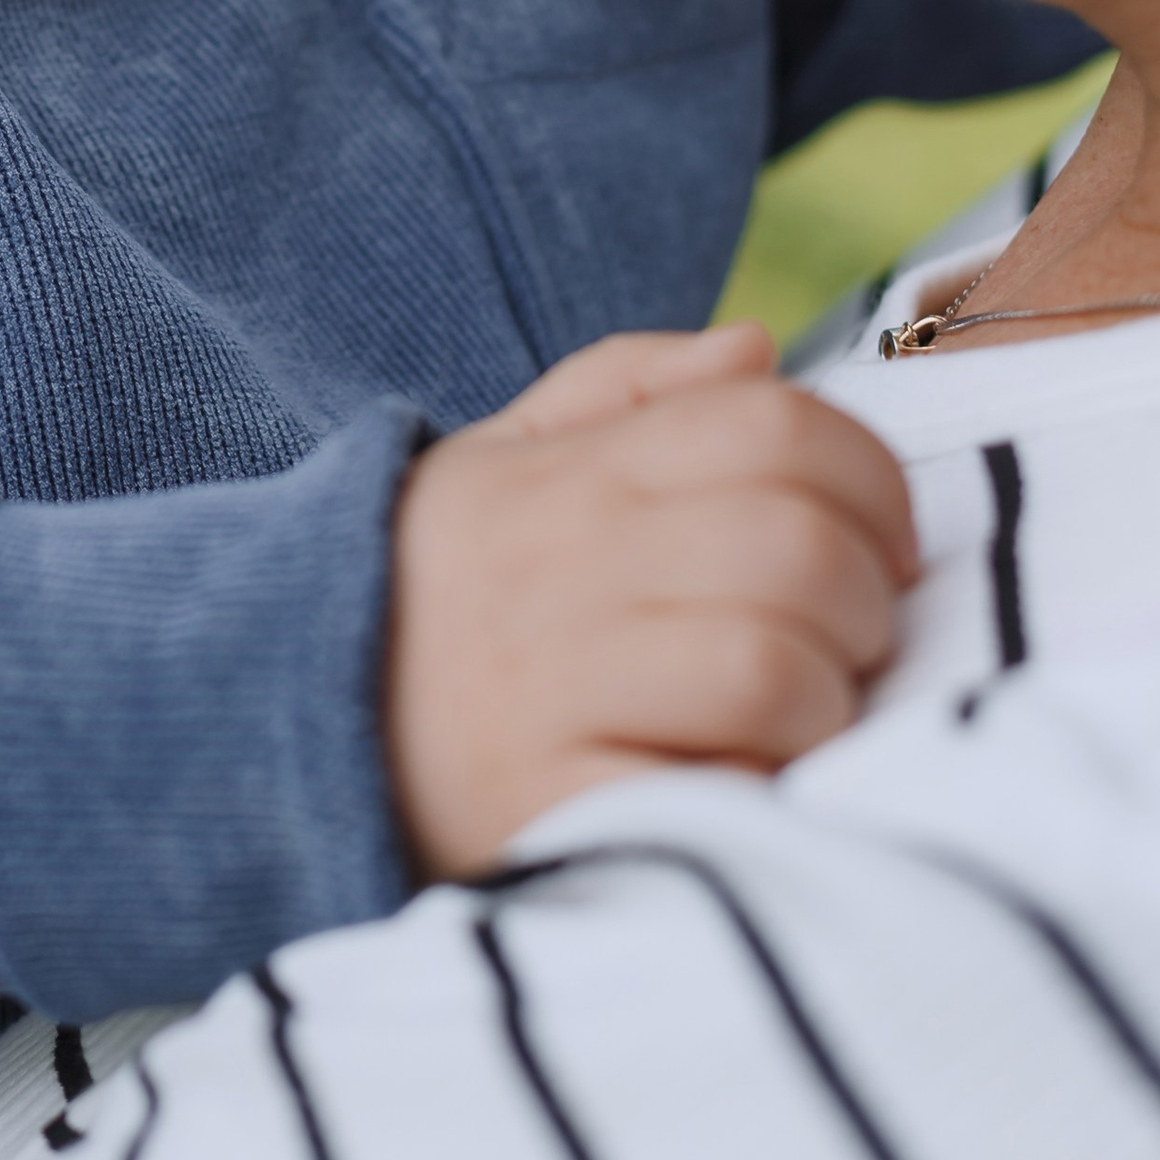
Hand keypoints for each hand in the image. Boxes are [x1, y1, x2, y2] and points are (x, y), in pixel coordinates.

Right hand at [383, 322, 917, 882]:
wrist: (280, 725)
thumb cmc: (435, 594)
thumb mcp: (502, 461)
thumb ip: (628, 387)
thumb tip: (756, 347)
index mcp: (568, 474)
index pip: (775, 426)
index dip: (871, 478)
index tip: (880, 541)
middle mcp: (558, 569)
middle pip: (799, 547)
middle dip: (866, 602)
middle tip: (842, 642)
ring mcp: (550, 695)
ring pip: (777, 668)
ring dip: (824, 704)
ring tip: (791, 720)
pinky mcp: (549, 812)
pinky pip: (720, 790)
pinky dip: (760, 795)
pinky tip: (734, 787)